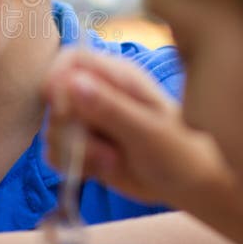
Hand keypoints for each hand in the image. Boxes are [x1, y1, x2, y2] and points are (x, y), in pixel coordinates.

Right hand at [42, 49, 234, 208]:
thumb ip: (111, 108)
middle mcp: (97, 93)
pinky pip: (54, 151)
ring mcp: (87, 120)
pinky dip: (70, 165)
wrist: (189, 184)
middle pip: (56, 98)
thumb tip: (72, 83)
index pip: (71, 60)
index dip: (58, 79)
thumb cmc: (180, 151)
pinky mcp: (81, 145)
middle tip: (104, 150)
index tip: (64, 110)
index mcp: (117, 76)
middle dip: (71, 128)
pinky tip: (98, 170)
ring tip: (111, 161)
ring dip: (75, 151)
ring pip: (53, 128)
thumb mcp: (149, 131)